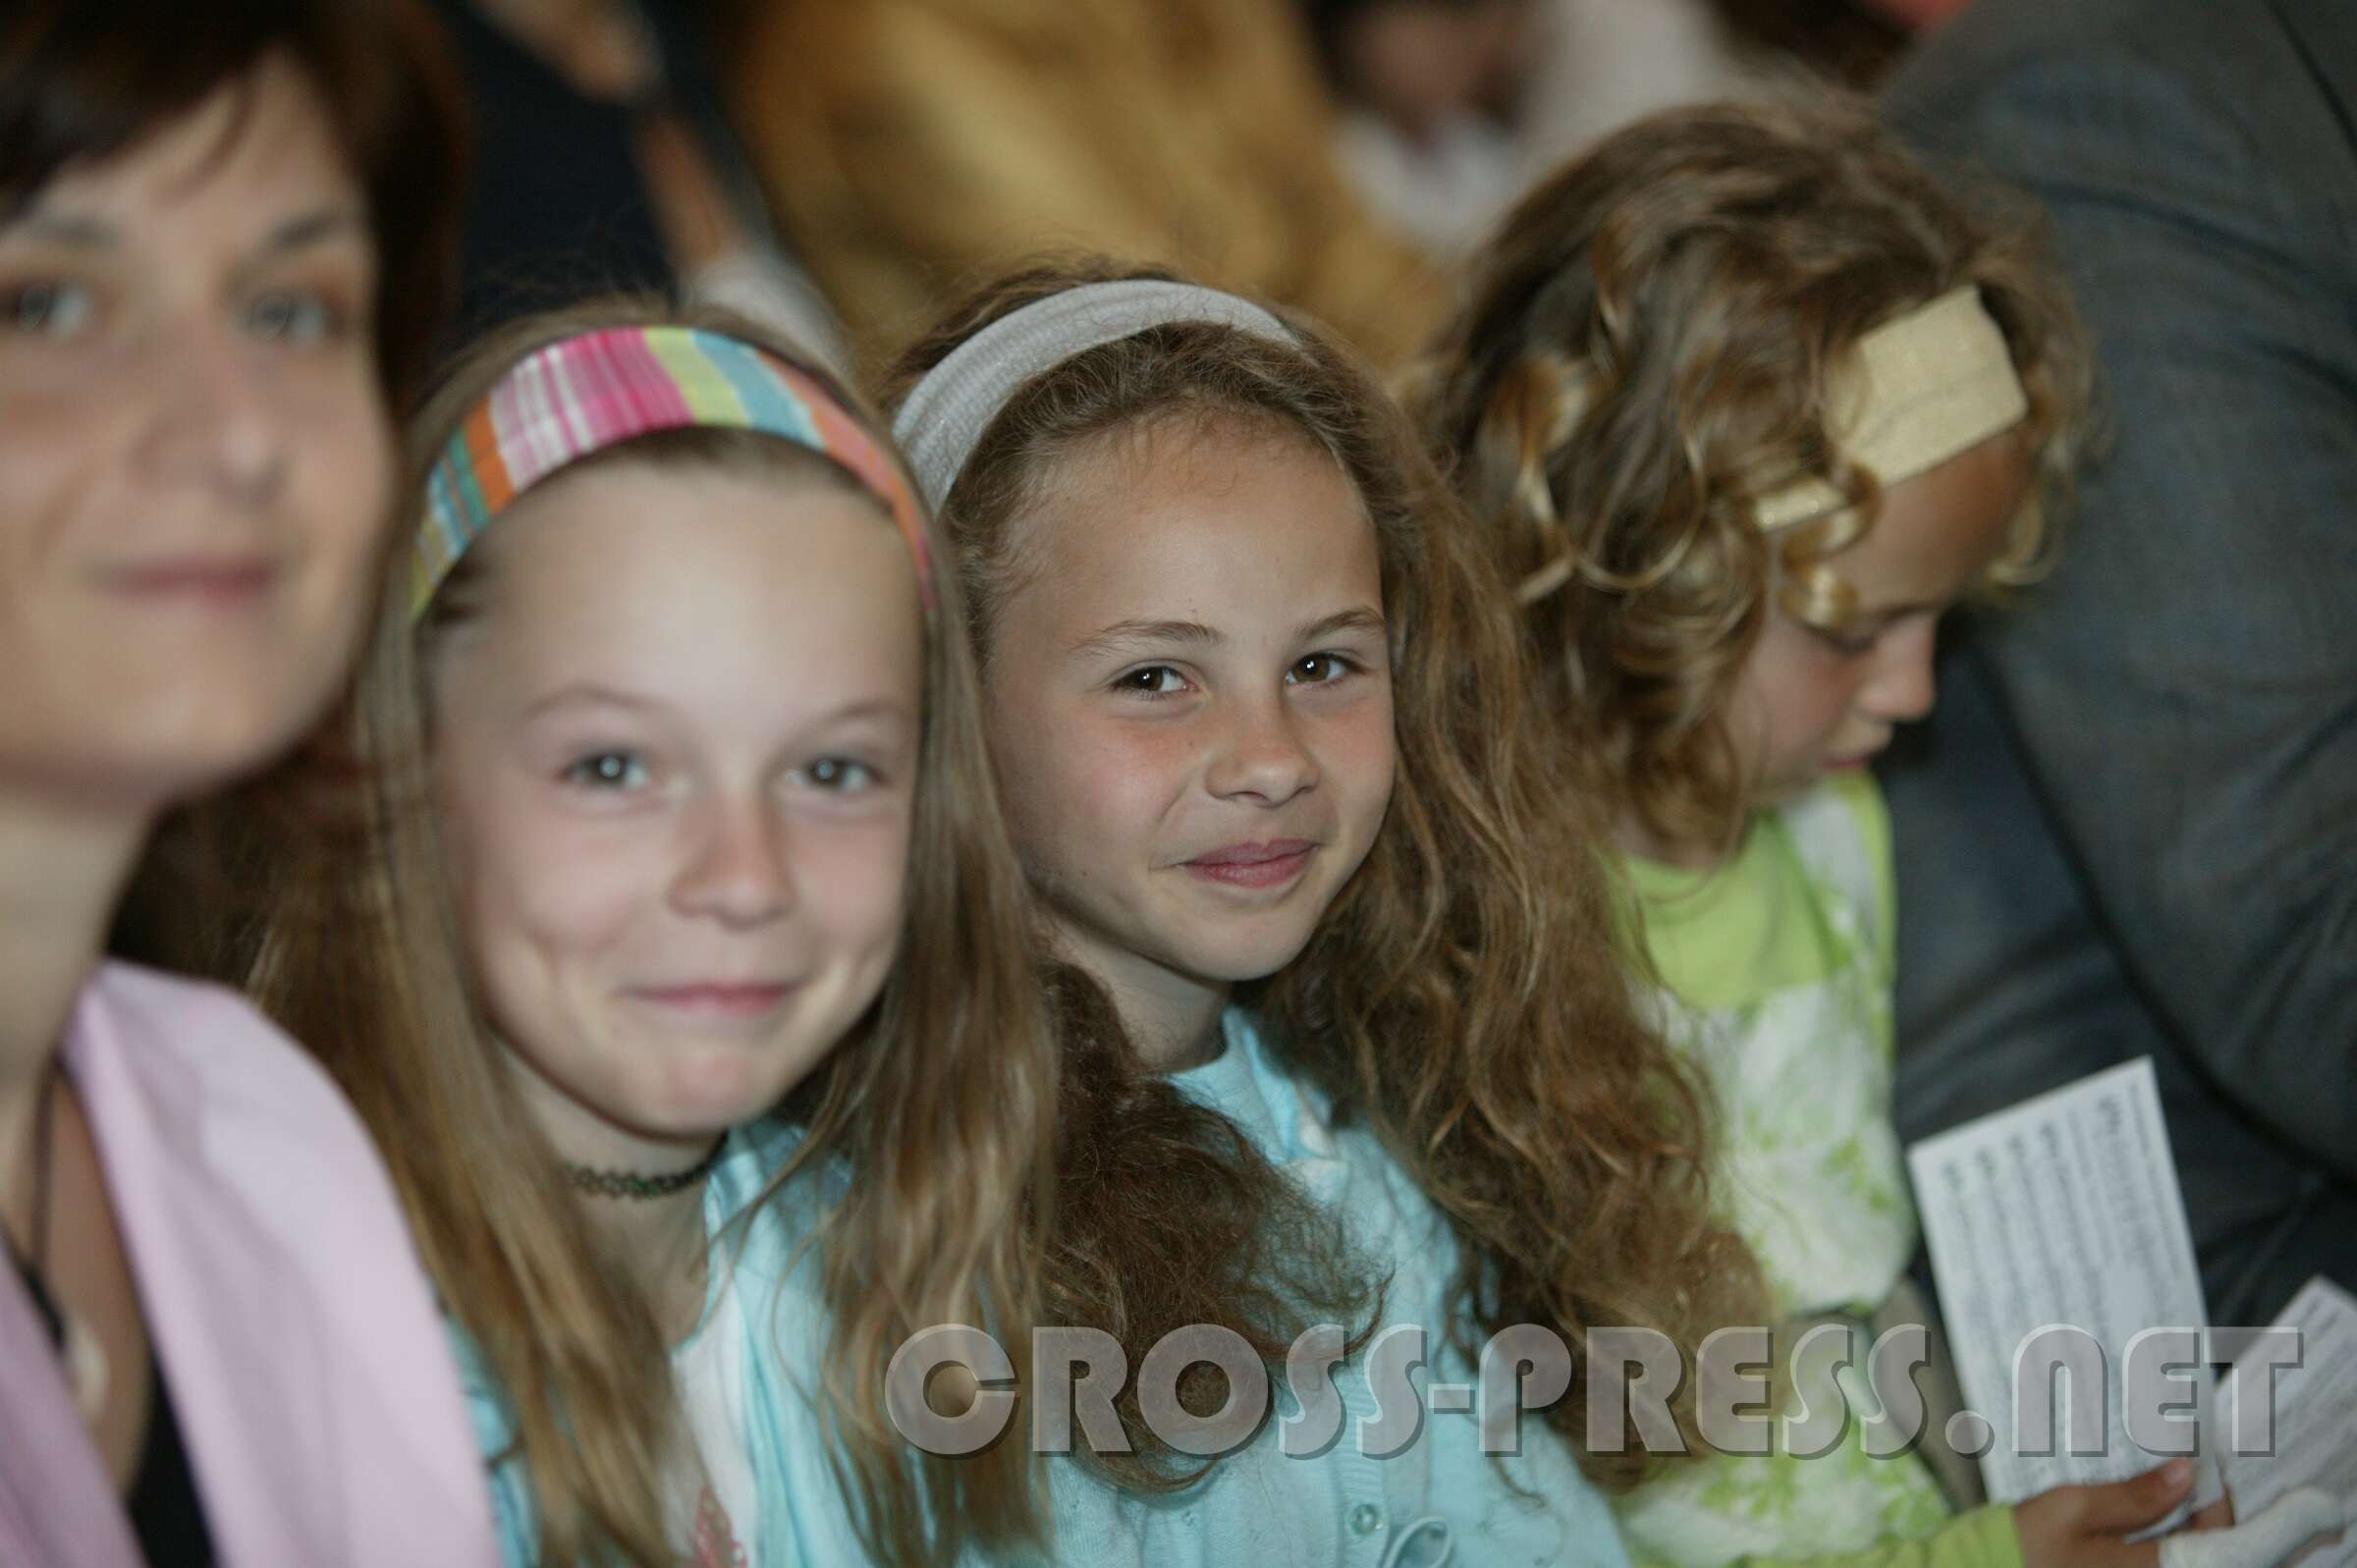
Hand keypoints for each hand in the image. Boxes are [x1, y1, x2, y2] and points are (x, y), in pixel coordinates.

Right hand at [2015, 1464, 2347, 1567]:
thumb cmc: (2020, 1552)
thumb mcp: (2071, 1511)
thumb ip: (2134, 1497)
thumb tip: (2183, 1476)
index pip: (2231, 1546)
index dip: (2264, 1519)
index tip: (2296, 1497)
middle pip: (2220, 1553)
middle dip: (2214, 1511)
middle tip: (2191, 1470)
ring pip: (2202, 1562)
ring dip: (2198, 1530)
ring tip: (2171, 1490)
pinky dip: (2178, 1546)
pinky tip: (2156, 1520)